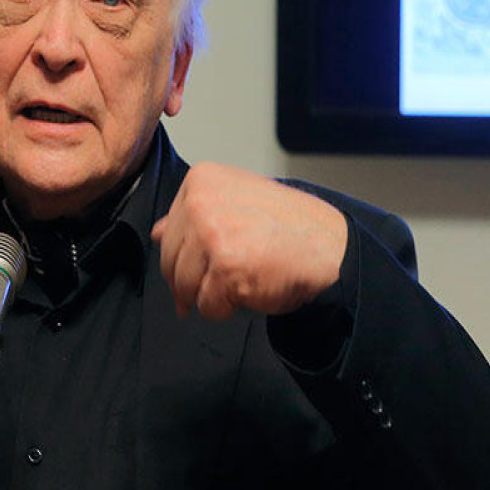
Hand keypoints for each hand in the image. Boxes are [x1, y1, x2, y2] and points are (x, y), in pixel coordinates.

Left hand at [150, 163, 347, 318]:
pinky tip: (250, 289)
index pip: (166, 233)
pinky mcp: (224, 269)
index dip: (187, 255)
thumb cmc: (289, 227)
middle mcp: (201, 202)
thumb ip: (192, 215)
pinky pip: (206, 306)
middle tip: (226, 276)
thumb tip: (157, 231)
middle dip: (192, 280)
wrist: (331, 247)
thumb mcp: (236, 202)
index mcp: (201, 181)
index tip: (213, 256)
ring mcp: (211, 235)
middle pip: (169, 262)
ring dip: (211, 294)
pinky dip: (226, 309)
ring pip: (183, 286)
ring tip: (242, 278)